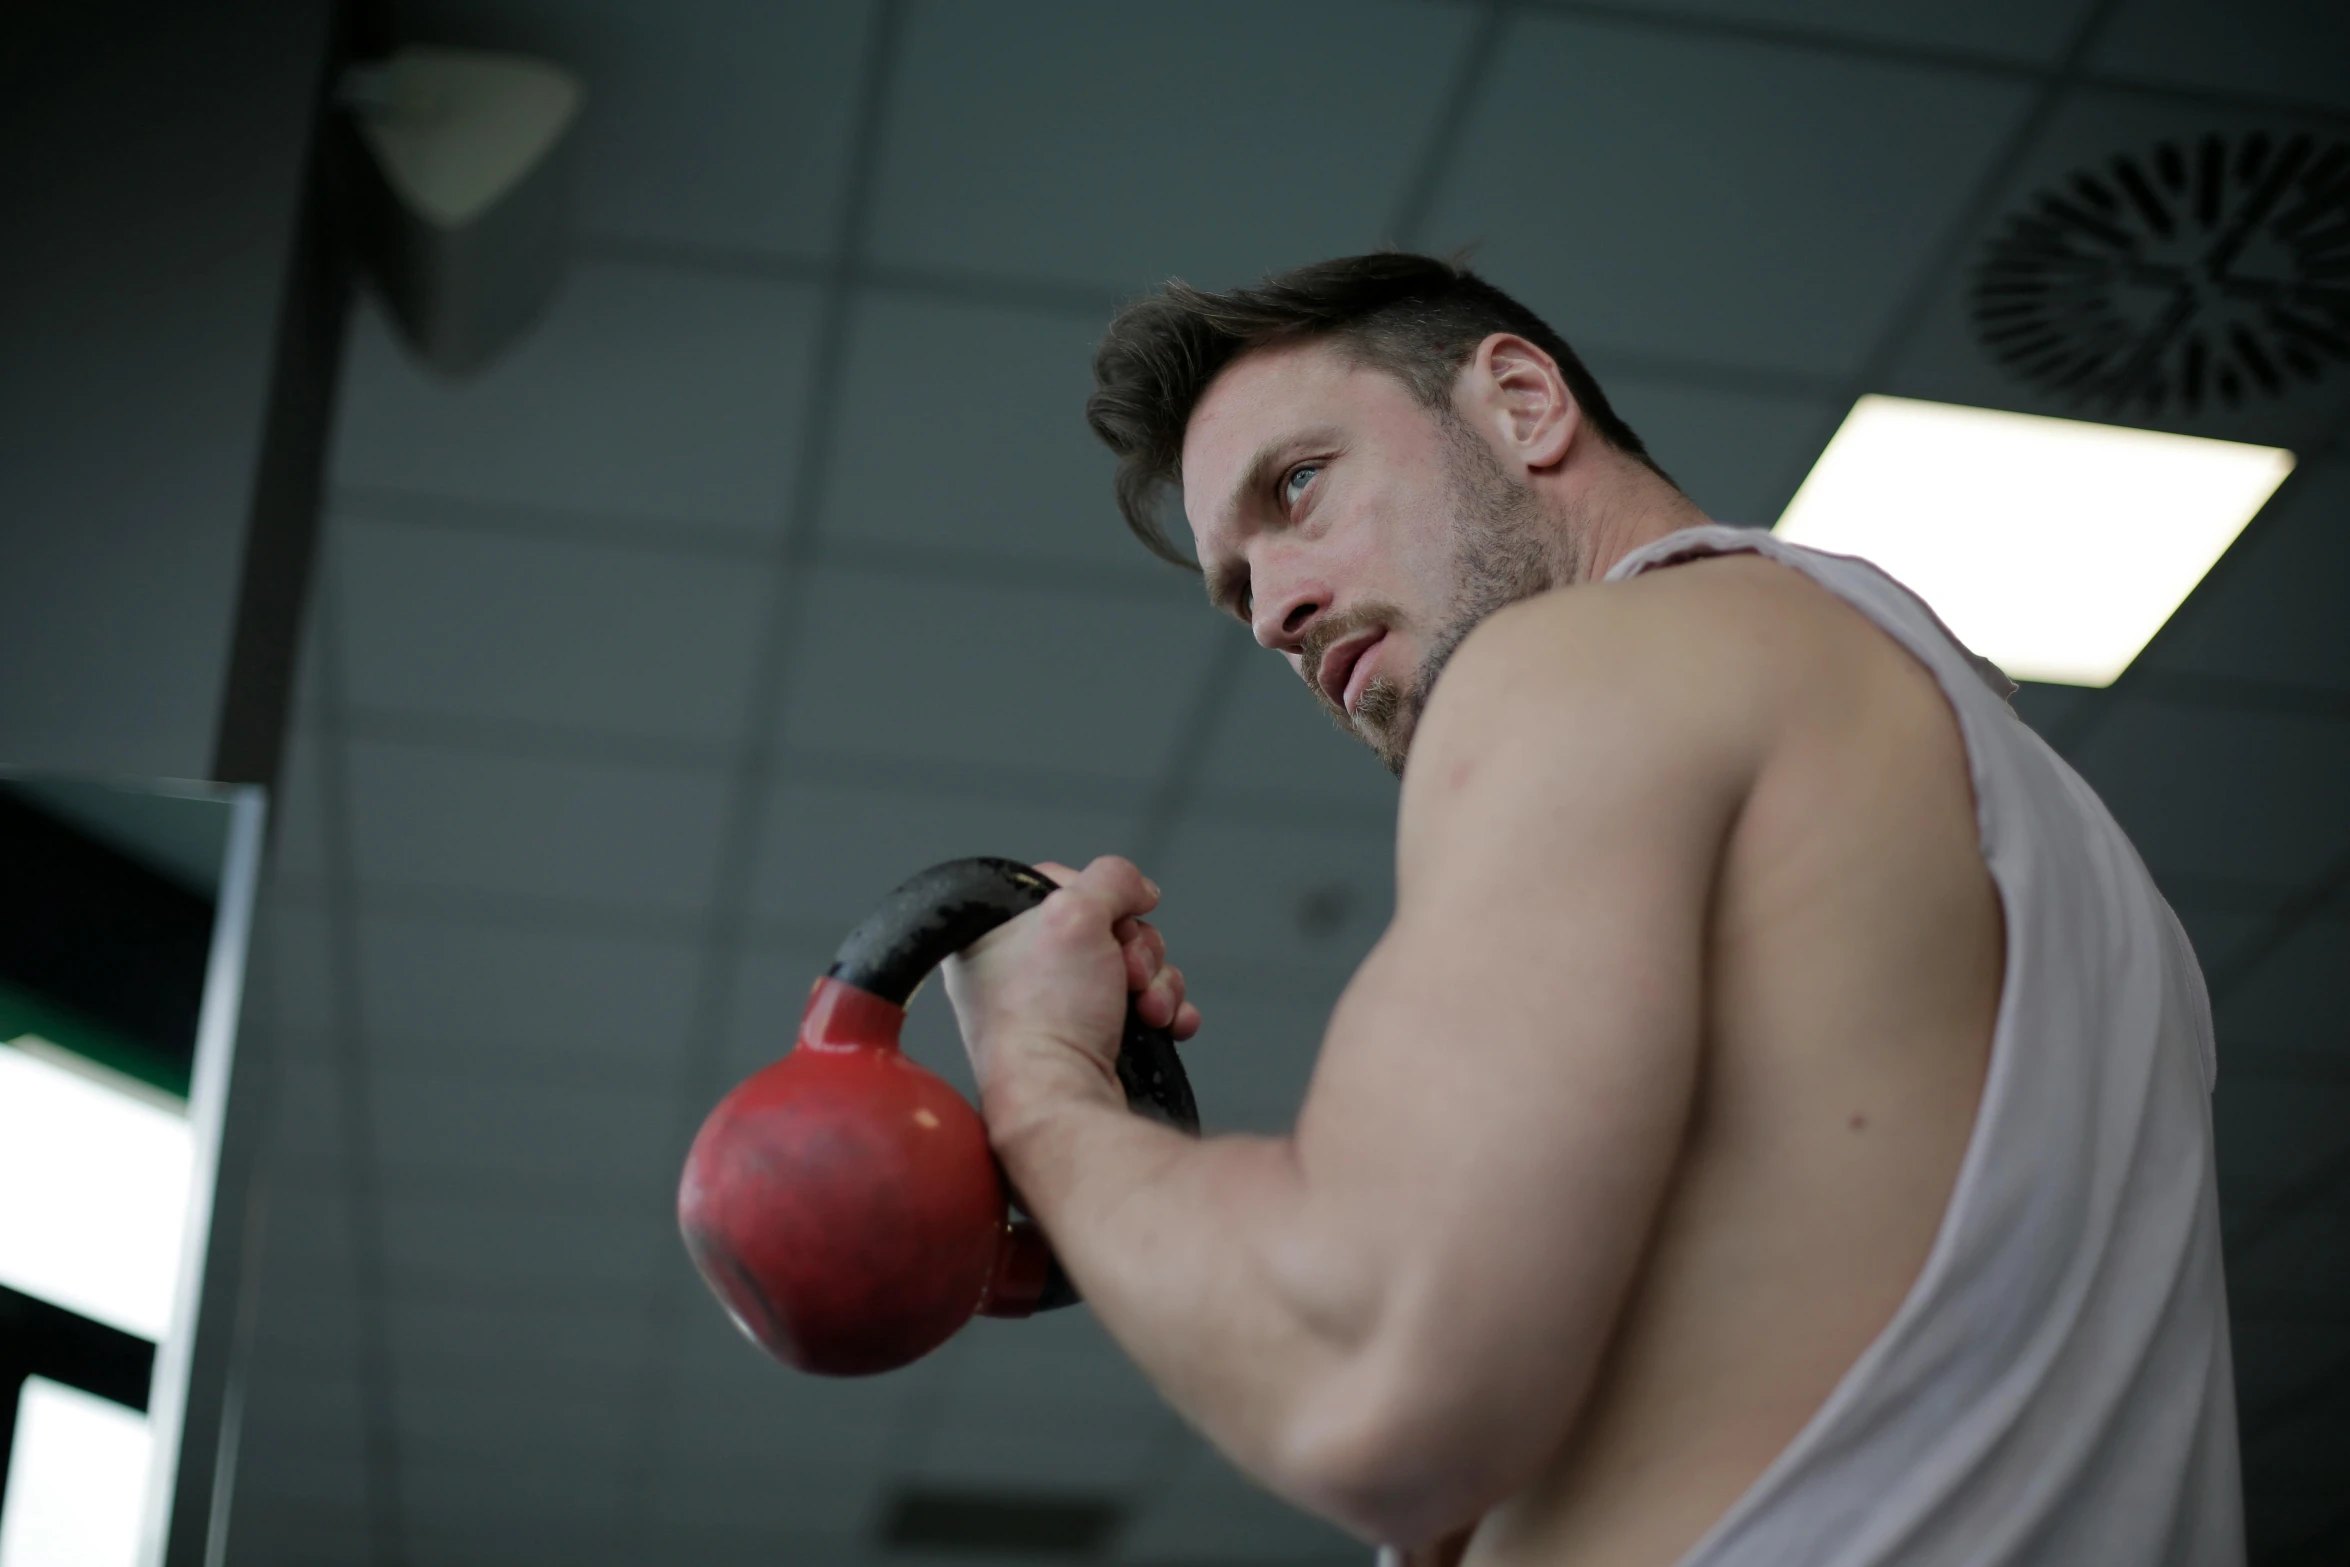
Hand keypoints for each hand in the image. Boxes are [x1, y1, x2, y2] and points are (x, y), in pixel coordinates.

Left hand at [943, 856, 1199, 1131]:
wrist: (1062, 1100)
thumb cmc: (1044, 1018)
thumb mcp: (1074, 912)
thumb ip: (1112, 878)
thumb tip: (1138, 890)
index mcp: (992, 935)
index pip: (1058, 883)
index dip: (1095, 896)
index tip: (1104, 916)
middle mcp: (1022, 972)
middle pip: (1110, 926)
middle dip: (1137, 949)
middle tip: (1125, 974)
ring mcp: (1061, 1009)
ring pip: (1136, 966)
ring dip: (1158, 983)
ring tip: (1147, 1009)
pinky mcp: (1095, 1040)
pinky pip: (1146, 1005)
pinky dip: (1166, 1010)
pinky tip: (1168, 1023)